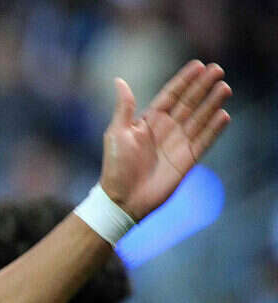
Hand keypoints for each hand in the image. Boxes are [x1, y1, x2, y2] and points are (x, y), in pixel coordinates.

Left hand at [98, 60, 230, 220]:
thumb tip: (119, 81)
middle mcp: (166, 129)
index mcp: (149, 121)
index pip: (171, 95)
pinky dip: (214, 129)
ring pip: (200, 119)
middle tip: (218, 69)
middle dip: (203, 86)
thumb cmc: (115, 166)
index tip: (199, 65)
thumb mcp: (117, 133)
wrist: (122, 198)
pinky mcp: (187, 160)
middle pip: (189, 103)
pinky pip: (204, 141)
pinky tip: (224, 115)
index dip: (184, 80)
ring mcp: (178, 144)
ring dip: (212, 103)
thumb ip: (124, 107)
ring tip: (224, 88)